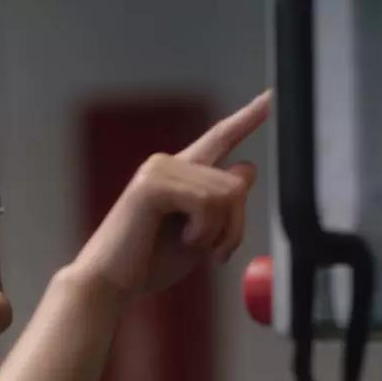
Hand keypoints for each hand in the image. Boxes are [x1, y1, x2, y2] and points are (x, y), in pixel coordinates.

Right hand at [72, 90, 271, 297]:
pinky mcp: (152, 186)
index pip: (220, 137)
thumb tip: (247, 167)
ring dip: (218, 232)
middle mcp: (168, 163)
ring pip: (226, 193)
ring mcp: (158, 170)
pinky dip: (203, 231)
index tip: (272, 96)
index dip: (248, 117)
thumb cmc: (148, 262)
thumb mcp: (200, 233)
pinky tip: (182, 241)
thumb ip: (222, 203)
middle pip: (237, 181)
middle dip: (236, 225)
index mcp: (179, 173)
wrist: (110, 284)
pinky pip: (207, 202)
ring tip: (192, 246)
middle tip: (215, 253)